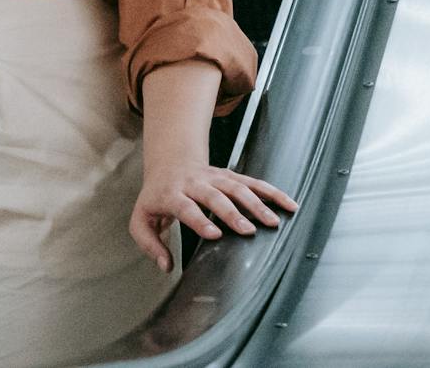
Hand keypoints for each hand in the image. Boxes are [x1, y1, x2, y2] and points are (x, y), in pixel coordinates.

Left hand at [127, 161, 296, 272]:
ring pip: (237, 187)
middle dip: (232, 213)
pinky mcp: (229, 176)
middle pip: (214, 196)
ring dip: (256, 203)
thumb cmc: (156, 198)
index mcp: (171, 194)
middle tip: (248, 230)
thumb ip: (149, 244)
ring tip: (273, 223)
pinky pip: (253, 182)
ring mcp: (214, 177)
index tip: (214, 235)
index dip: (199, 220)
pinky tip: (289, 204)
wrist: (168, 163)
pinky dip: (271, 192)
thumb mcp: (141, 220)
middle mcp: (194, 183)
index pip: (185, 207)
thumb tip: (166, 266)